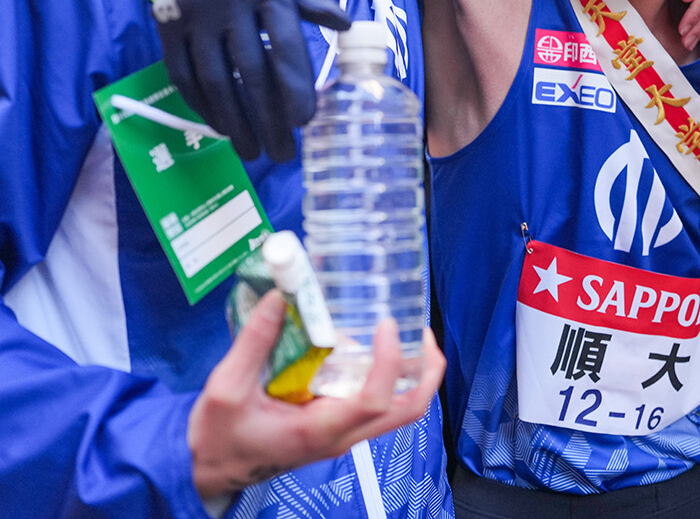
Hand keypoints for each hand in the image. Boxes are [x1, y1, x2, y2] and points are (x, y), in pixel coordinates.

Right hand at [156, 0, 350, 162]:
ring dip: (233, 120)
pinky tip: (218, 123)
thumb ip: (314, 1)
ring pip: (214, 79)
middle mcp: (232, 0)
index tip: (305, 122)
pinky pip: (182, 71)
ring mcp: (195, 9)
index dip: (295, 90)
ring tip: (251, 149)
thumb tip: (346, 29)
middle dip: (267, 119)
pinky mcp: (167, 17)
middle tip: (281, 153)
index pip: (286, 49)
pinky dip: (201, 102)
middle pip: (251, 73)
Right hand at [188, 290, 444, 498]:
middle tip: (421, 330)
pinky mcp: (337, 425)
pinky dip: (388, 374)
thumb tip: (281, 296)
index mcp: (318, 430)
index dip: (390, 361)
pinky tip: (371, 343)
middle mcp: (341, 436)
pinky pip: (377, 402)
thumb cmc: (217, 436)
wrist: (208, 468)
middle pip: (408, 410)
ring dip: (412, 371)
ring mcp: (343, 433)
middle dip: (427, 370)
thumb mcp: (225, 388)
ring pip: (398, 408)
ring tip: (403, 329)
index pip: (375, 400)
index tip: (386, 324)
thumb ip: (253, 342)